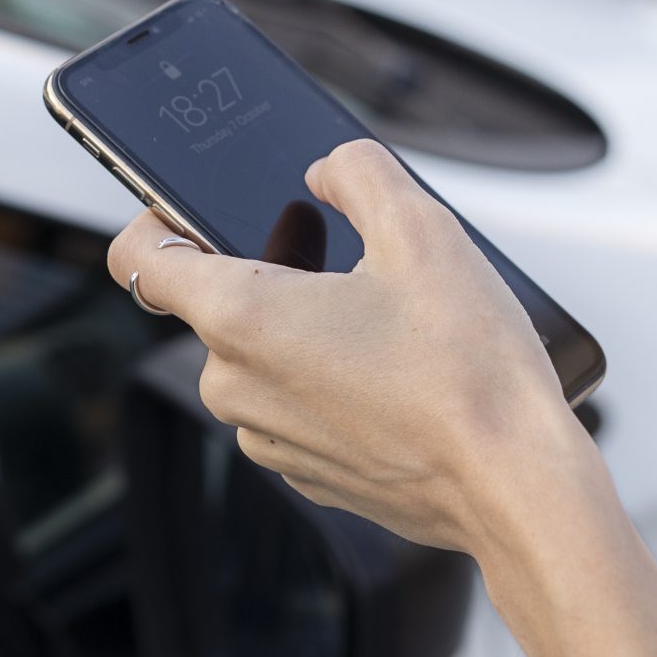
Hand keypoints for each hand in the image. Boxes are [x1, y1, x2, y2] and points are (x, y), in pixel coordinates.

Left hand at [109, 139, 656, 656]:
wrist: (517, 487)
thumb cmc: (468, 367)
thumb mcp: (421, 227)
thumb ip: (358, 171)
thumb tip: (328, 169)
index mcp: (239, 318)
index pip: (139, 257)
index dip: (158, 215)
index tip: (198, 202)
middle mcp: (236, 386)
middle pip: (213, 300)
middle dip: (265, 260)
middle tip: (330, 239)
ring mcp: (269, 439)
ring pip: (257, 353)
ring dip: (300, 318)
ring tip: (377, 303)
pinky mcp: (308, 473)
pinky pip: (293, 402)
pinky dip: (326, 373)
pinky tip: (392, 363)